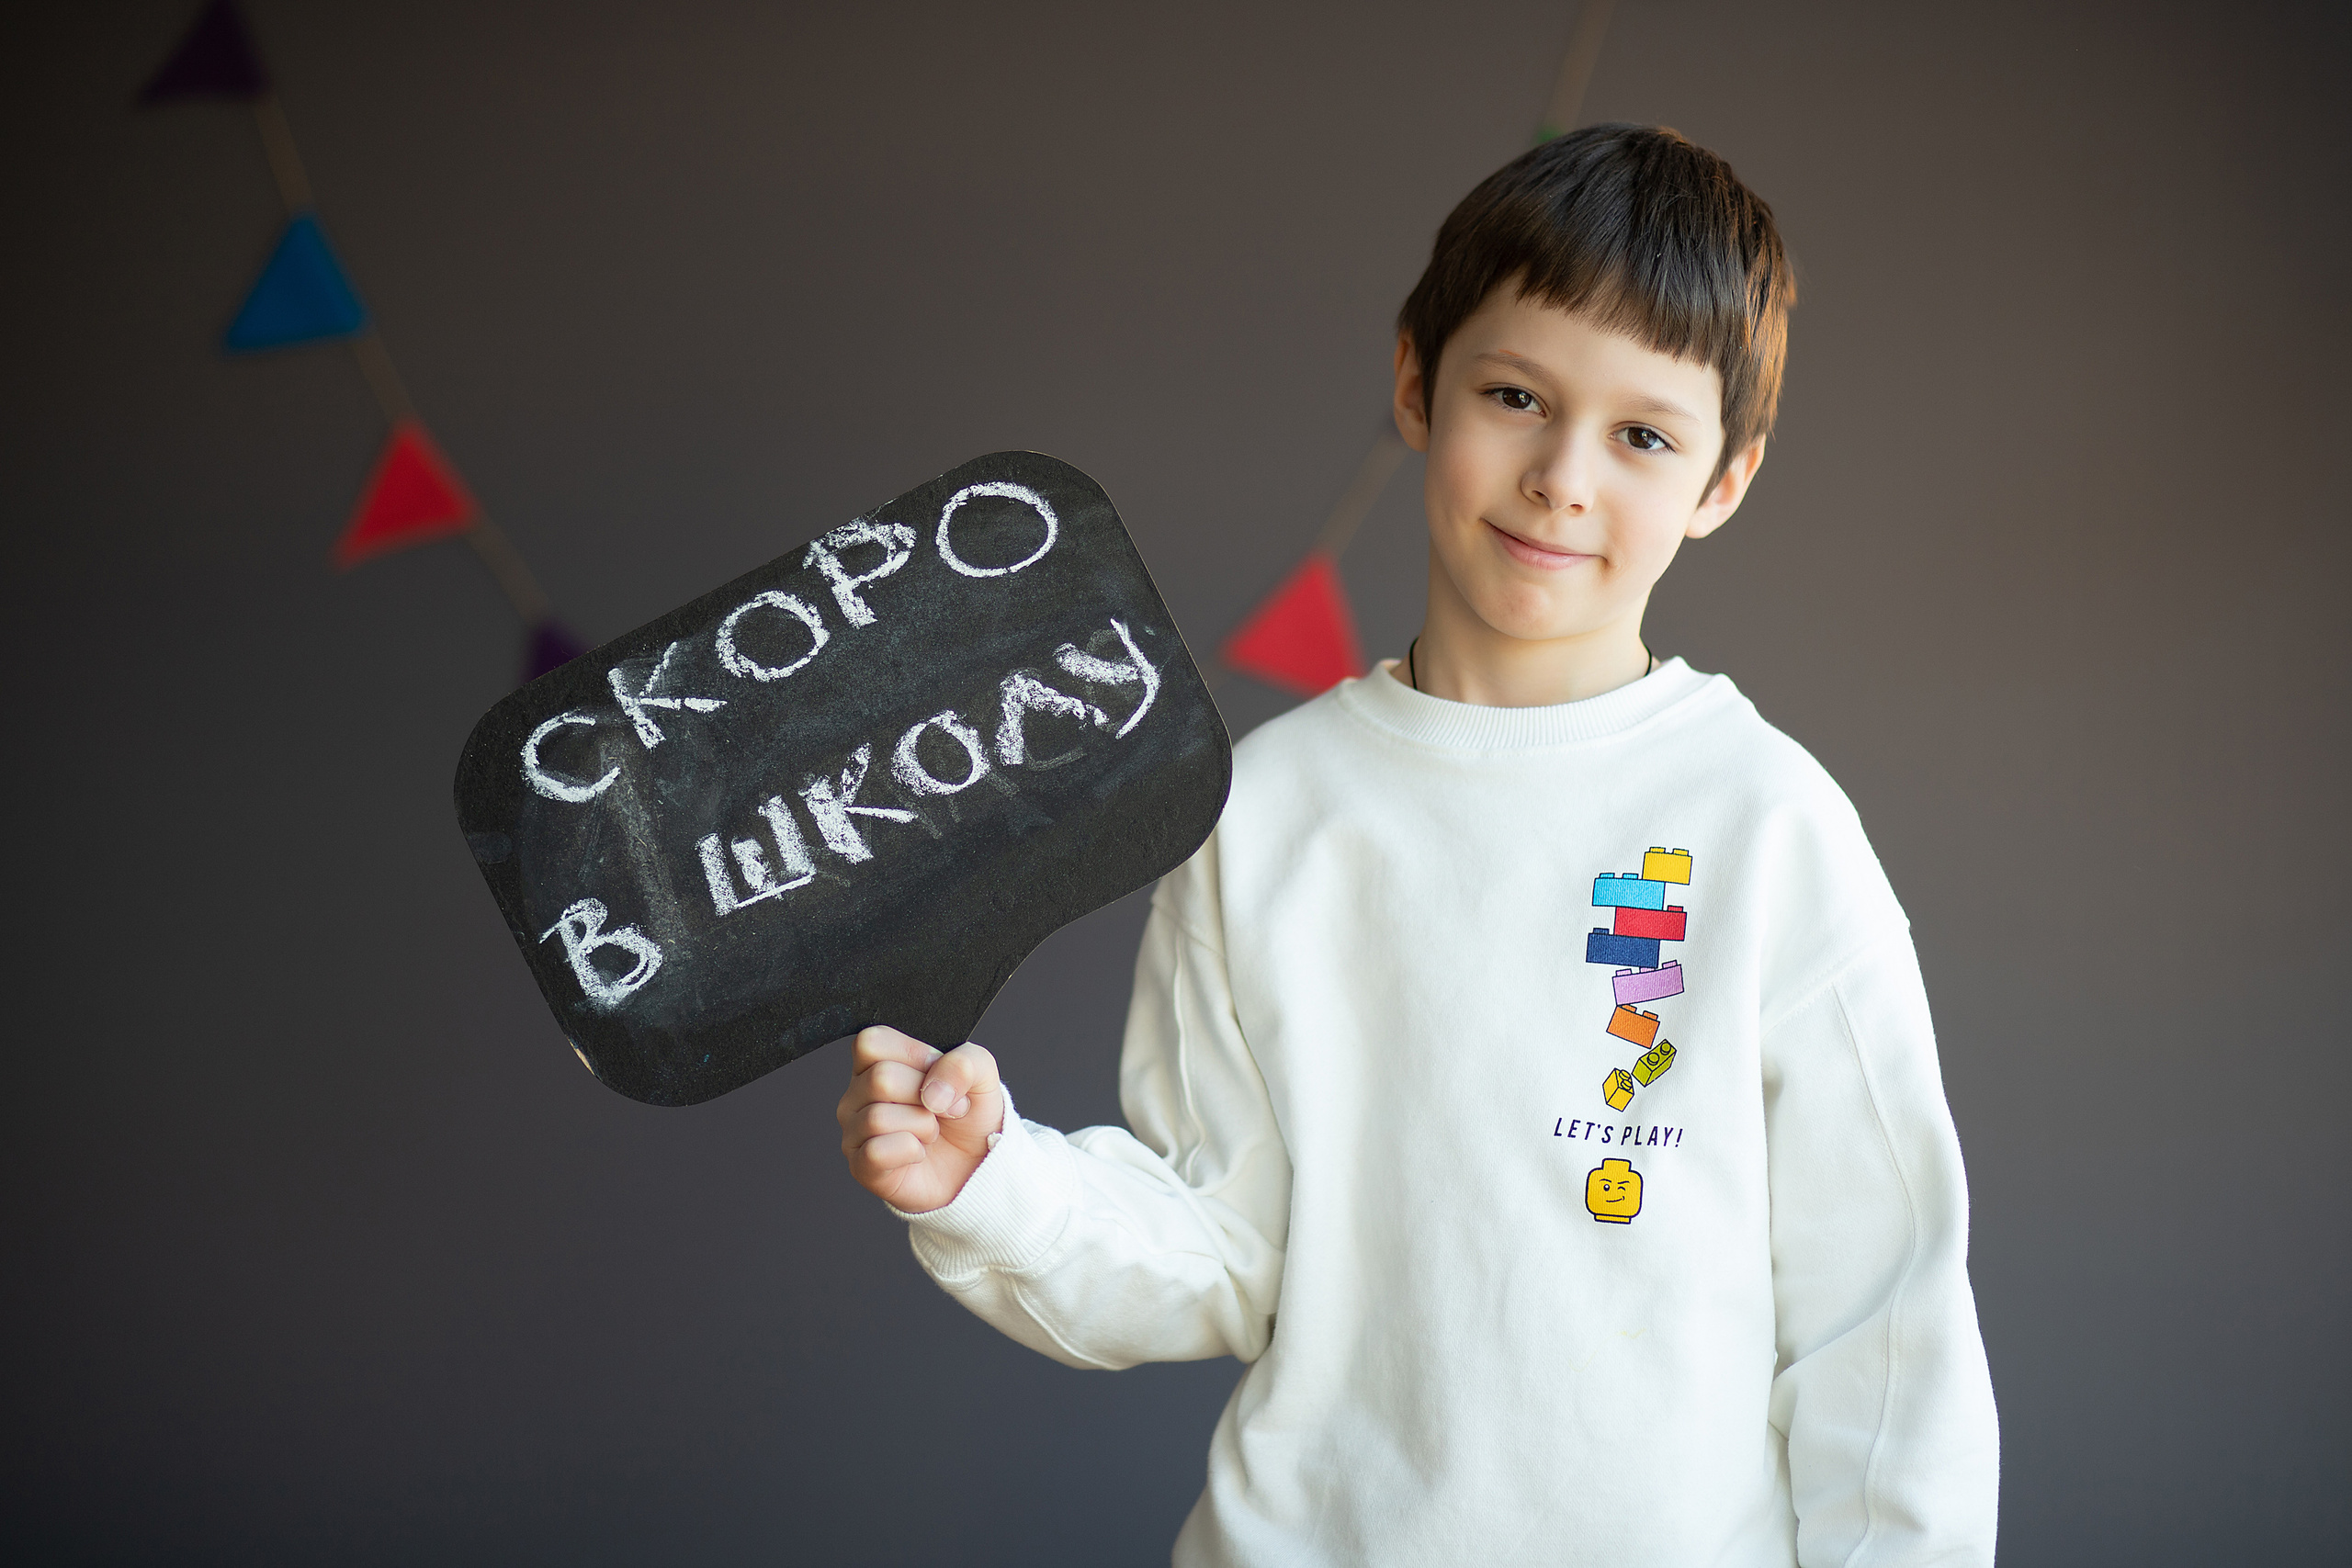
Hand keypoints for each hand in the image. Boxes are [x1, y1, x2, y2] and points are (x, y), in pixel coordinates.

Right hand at [836, 1026, 1004, 1213]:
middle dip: (926, 1094)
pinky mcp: (861, 1166)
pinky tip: (918, 1152)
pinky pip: (876, 1152)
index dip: (915, 1055)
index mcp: (877, 1063)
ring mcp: (855, 1131)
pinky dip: (911, 1151)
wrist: (978, 1163)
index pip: (871, 1042)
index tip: (938, 1072)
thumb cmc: (969, 1116)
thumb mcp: (981, 1075)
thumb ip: (966, 1062)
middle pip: (880, 1078)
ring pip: (878, 1117)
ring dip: (922, 1126)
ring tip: (931, 1132)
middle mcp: (858, 1094)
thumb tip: (933, 1090)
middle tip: (943, 1109)